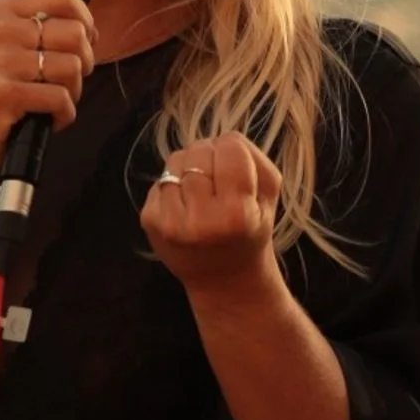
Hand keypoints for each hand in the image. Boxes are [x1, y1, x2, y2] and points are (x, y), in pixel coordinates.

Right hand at [0, 0, 95, 177]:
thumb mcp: (9, 46)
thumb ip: (44, 30)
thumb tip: (91, 30)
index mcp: (1, 11)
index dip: (85, 21)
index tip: (81, 44)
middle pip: (75, 33)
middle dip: (83, 63)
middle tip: (64, 81)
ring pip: (72, 67)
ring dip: (72, 92)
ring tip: (51, 102)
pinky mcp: (4, 93)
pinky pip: (61, 98)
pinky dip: (63, 115)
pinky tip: (46, 119)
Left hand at [141, 135, 281, 296]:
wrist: (223, 279)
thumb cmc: (250, 233)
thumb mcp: (269, 197)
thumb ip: (253, 158)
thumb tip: (221, 141)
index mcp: (236, 214)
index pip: (230, 146)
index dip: (236, 154)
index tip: (239, 175)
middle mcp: (200, 219)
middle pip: (200, 149)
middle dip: (211, 159)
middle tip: (219, 185)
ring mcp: (170, 221)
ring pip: (176, 159)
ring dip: (190, 169)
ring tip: (202, 194)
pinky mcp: (149, 220)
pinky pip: (160, 179)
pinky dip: (174, 186)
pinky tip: (185, 207)